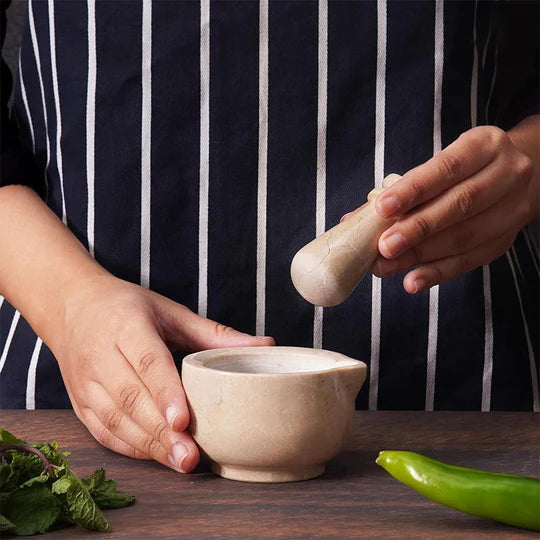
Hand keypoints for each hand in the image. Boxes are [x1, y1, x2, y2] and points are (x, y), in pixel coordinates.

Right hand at [51, 275, 273, 471]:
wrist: (73, 306)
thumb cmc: (128, 308)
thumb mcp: (170, 311)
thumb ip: (215, 333)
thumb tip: (266, 346)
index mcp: (125, 325)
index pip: (146, 361)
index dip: (165, 392)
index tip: (185, 421)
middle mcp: (99, 354)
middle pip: (130, 397)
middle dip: (161, 432)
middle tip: (192, 457)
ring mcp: (84, 381)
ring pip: (115, 419)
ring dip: (148, 445)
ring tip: (180, 462)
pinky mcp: (79, 400)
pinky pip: (103, 430)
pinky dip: (130, 447)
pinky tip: (156, 456)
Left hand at [367, 125, 536, 292]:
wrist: (519, 176)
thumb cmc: (462, 170)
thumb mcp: (439, 165)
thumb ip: (401, 189)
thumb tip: (353, 219)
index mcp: (485, 146)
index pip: (447, 167)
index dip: (413, 189)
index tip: (382, 207)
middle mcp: (507, 174)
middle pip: (460, 204)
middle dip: (417, 228)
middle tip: (384, 246)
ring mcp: (512, 209)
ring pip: (465, 236)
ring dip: (421, 254)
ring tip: (386, 266)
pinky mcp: (505, 240)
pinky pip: (471, 260)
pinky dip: (438, 273)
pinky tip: (412, 281)